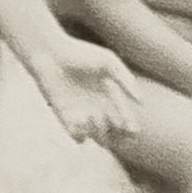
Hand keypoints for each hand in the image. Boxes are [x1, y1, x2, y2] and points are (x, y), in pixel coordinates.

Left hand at [26, 34, 141, 143]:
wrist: (50, 54)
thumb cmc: (79, 54)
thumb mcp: (108, 62)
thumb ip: (126, 80)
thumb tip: (141, 103)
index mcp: (110, 99)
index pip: (126, 121)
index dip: (131, 127)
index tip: (132, 127)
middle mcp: (97, 110)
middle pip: (115, 135)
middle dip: (117, 133)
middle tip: (112, 119)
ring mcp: (81, 115)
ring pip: (98, 139)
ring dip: (99, 132)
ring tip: (94, 113)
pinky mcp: (65, 118)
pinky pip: (78, 137)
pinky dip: (82, 134)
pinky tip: (80, 117)